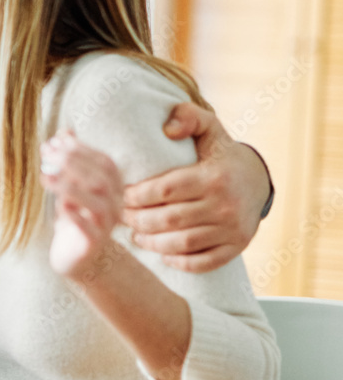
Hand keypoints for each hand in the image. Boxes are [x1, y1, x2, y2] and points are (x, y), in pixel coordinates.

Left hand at [41, 132, 124, 281]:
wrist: (76, 255)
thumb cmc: (73, 213)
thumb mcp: (70, 184)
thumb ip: (70, 159)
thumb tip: (64, 131)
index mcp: (113, 186)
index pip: (104, 162)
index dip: (81, 149)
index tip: (55, 141)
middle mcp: (116, 204)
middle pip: (101, 179)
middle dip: (73, 163)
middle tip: (46, 154)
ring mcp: (107, 225)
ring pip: (97, 203)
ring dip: (70, 186)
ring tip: (45, 176)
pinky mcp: (94, 244)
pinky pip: (88, 228)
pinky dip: (74, 215)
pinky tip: (59, 206)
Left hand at [122, 102, 271, 272]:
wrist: (257, 180)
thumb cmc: (220, 152)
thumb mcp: (208, 126)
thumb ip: (187, 117)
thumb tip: (167, 130)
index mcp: (214, 176)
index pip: (165, 190)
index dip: (137, 196)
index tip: (121, 195)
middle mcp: (225, 205)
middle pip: (170, 219)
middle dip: (138, 220)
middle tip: (121, 216)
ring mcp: (233, 229)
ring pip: (184, 243)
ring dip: (153, 243)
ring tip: (135, 235)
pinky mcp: (237, 246)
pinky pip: (204, 262)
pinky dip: (180, 261)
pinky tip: (162, 254)